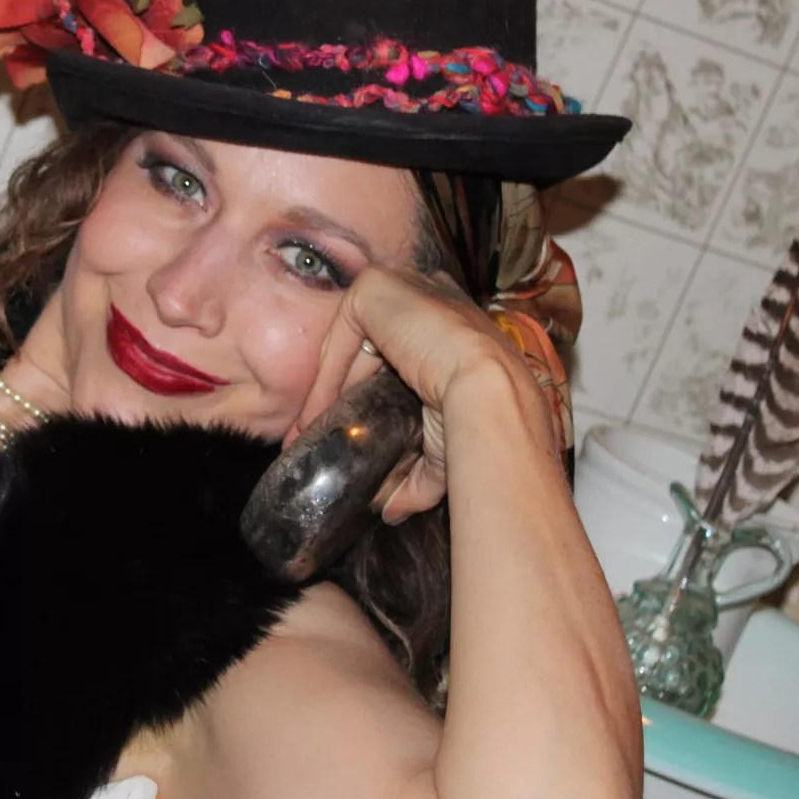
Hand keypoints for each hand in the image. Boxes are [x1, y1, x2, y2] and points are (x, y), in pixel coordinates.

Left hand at [290, 266, 547, 521]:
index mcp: (456, 325)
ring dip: (328, 389)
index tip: (351, 429)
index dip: (370, 390)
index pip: (404, 348)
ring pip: (354, 342)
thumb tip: (393, 511)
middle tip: (319, 433)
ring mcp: (406, 287)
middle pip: (374, 345)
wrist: (490, 394)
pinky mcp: (377, 287)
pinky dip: (328, 375)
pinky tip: (316, 412)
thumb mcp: (444, 443)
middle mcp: (433, 298)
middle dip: (341, 392)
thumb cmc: (483, 417)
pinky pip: (342, 335)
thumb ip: (418, 474)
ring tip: (309, 431)